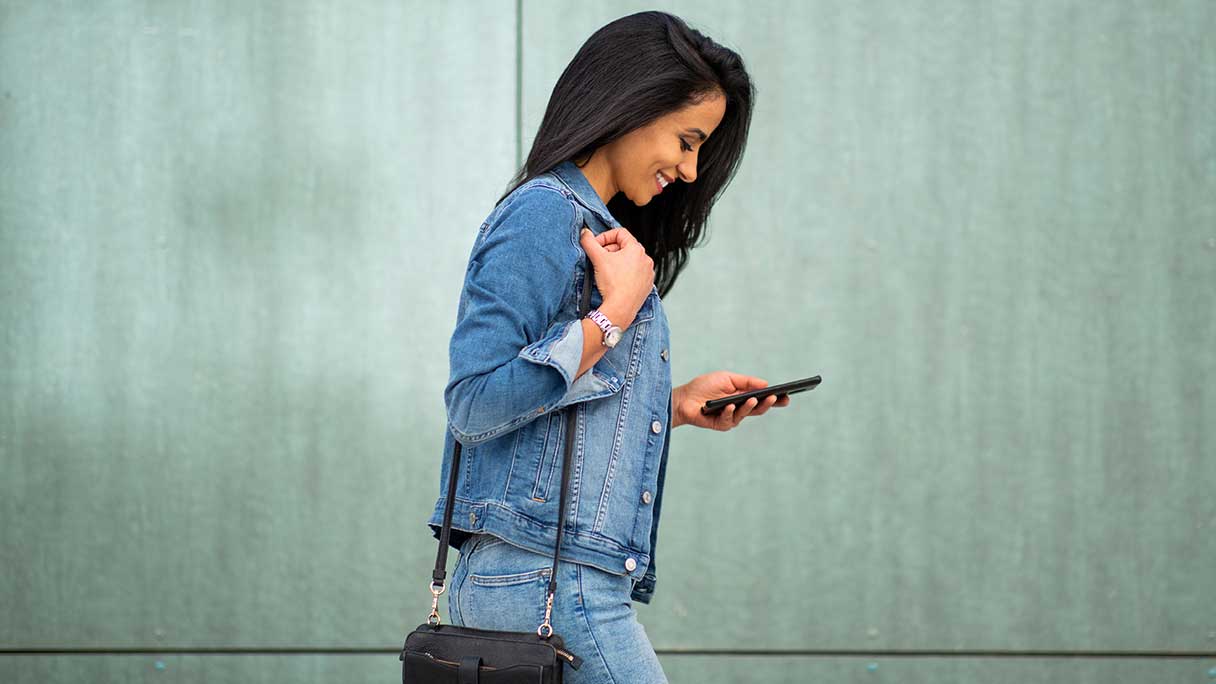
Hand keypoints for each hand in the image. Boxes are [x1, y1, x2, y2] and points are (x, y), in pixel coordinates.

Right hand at [579, 227, 653, 324]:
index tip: (597, 245)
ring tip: (607, 271)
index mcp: (636, 249)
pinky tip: (616, 281)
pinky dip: (625, 274)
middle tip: (600, 259)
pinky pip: (635, 274)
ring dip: (618, 263)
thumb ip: (589, 242)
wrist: (620, 308)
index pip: (620, 233)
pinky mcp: (647, 285)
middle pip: (625, 247)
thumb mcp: (597, 258)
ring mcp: (647, 273)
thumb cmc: (613, 284)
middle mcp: (645, 259)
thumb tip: (585, 233)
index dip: (605, 237)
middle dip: (610, 251)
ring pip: (630, 261)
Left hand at [672, 371, 789, 430]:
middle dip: (768, 404)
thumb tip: (766, 383)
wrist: (684, 398)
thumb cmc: (705, 387)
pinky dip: (729, 411)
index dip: (775, 399)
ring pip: (745, 414)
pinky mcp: (720, 424)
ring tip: (753, 399)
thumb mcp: (727, 378)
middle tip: (777, 398)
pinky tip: (729, 405)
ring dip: (749, 407)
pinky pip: (728, 419)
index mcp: (742, 397)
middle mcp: (739, 409)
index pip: (762, 399)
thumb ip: (746, 381)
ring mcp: (730, 418)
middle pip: (758, 409)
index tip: (787, 396)